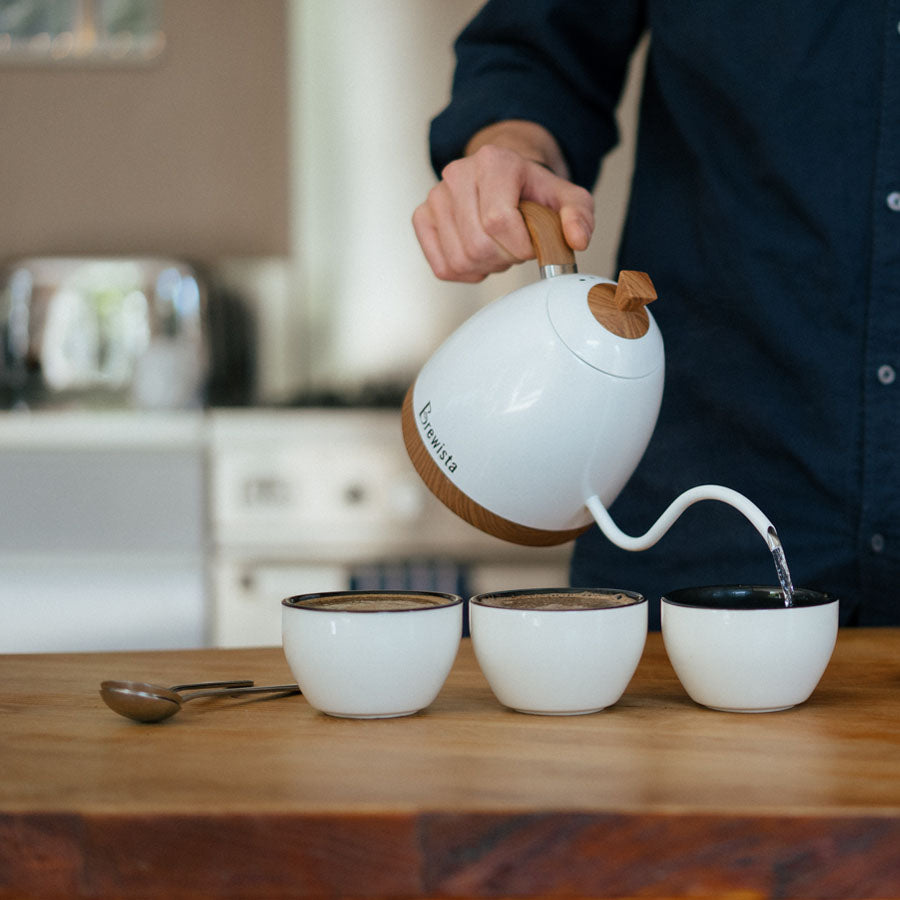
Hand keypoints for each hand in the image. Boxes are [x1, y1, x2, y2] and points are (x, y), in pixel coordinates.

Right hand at [412, 121, 594, 282]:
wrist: (504, 180)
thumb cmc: (533, 193)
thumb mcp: (567, 198)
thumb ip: (579, 216)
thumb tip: (576, 240)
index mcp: (494, 161)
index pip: (497, 221)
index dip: (519, 246)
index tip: (531, 243)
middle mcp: (457, 173)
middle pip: (478, 245)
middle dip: (504, 258)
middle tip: (515, 247)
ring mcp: (436, 196)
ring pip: (460, 260)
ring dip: (486, 267)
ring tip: (498, 249)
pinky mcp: (422, 218)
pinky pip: (443, 267)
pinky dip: (466, 272)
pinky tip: (479, 257)